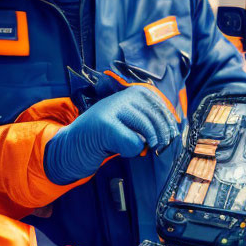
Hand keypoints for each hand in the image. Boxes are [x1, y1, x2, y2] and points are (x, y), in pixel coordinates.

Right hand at [45, 85, 179, 184]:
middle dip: (160, 136)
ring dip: (141, 145)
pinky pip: (133, 144)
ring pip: (147, 132)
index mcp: (129, 92)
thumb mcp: (125, 119)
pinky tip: (114, 147)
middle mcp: (122, 97)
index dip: (169, 121)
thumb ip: (146, 117)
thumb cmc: (101, 135)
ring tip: (127, 144)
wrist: (70, 145)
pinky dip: (128, 152)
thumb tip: (175, 127)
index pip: (160, 104)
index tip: (171, 134)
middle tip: (156, 146)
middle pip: (157, 119)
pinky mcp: (106, 126)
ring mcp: (112, 110)